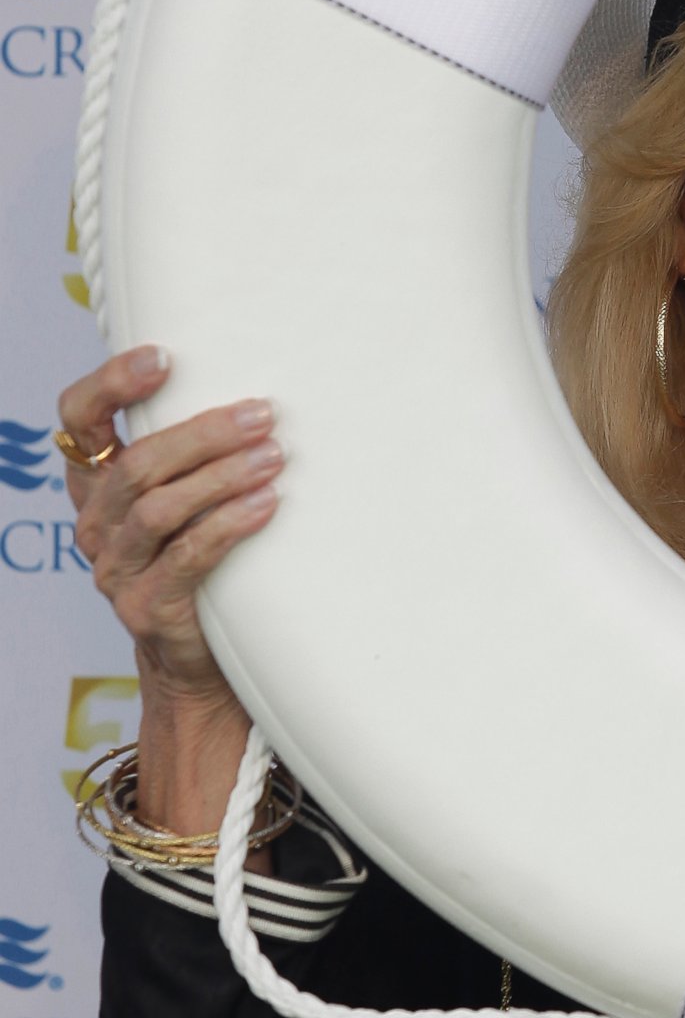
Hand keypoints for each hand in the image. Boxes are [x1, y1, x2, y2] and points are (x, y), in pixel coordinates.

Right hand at [59, 345, 281, 709]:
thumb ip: (193, 456)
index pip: (79, 419)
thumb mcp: (184, 502)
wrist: (196, 661)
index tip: (162, 357)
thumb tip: (256, 395)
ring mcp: (115, 568)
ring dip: (221, 476)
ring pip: (158, 508)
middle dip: (202, 433)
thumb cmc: (199, 563)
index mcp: (96, 484)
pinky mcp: (144, 607)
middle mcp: (94, 523)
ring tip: (273, 457)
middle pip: (137, 463)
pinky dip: (229, 525)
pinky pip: (187, 556)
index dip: (111, 383)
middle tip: (260, 415)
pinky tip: (267, 504)